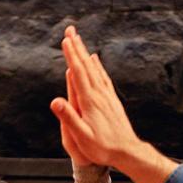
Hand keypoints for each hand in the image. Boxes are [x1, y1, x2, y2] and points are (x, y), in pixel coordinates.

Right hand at [50, 26, 141, 167]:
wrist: (127, 152)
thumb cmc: (102, 148)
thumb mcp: (81, 137)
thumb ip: (68, 118)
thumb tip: (55, 101)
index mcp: (90, 101)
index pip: (78, 74)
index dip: (71, 56)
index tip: (65, 40)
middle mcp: (99, 94)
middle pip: (86, 66)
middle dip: (77, 47)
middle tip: (70, 30)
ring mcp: (107, 96)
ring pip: (94, 69)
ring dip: (85, 53)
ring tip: (79, 40)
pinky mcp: (112, 100)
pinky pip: (103, 77)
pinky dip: (97, 65)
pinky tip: (95, 60)